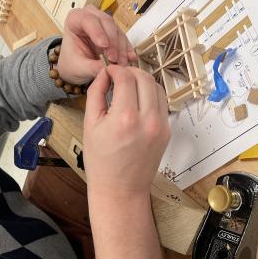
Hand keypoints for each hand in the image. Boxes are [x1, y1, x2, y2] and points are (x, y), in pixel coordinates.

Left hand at [56, 5, 136, 84]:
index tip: (104, 46)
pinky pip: (124, 38)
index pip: (88, 20)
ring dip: (121, 48)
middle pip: (106, 23)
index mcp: (75, 19)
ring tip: (121, 64)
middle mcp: (91, 16)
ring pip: (117, 30)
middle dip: (112, 42)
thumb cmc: (72, 62)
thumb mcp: (79, 67)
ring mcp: (104, 23)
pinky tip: (130, 59)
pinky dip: (127, 50)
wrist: (76, 67)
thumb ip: (92, 67)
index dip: (98, 32)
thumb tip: (108, 68)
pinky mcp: (115, 32)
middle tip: (114, 59)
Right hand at [83, 65, 169, 199]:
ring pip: (157, 87)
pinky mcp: (167, 131)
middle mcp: (147, 120)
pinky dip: (150, 95)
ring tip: (127, 87)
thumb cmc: (101, 161)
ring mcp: (161, 126)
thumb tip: (103, 74)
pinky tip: (136, 101)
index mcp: (124, 118)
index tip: (107, 72)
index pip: (125, 77)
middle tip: (117, 76)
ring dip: (142, 81)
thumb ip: (96, 94)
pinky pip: (161, 103)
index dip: (115, 69)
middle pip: (145, 77)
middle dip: (130, 71)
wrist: (120, 189)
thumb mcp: (90, 125)